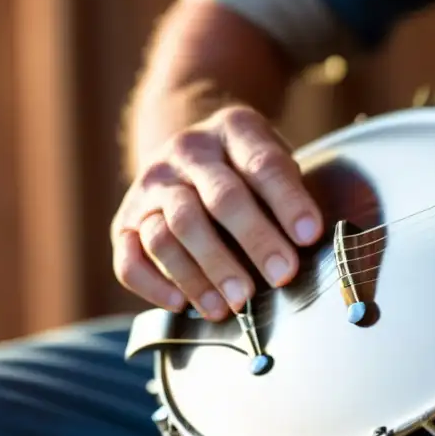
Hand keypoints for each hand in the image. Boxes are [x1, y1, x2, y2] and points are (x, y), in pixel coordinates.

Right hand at [110, 105, 322, 320]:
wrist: (189, 151)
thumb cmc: (247, 170)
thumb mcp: (275, 159)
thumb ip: (291, 192)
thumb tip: (312, 244)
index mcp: (233, 130)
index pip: (262, 164)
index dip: (288, 201)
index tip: (310, 235)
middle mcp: (186, 152)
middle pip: (219, 197)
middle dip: (255, 239)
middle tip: (283, 276)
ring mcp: (149, 187)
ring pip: (170, 231)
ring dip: (205, 272)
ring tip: (236, 303)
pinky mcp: (123, 223)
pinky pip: (129, 259)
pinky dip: (154, 284)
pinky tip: (182, 304)